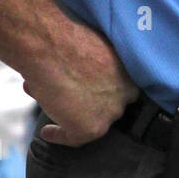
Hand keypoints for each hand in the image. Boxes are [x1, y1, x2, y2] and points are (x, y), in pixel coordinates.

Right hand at [23, 21, 139, 146]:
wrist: (50, 46)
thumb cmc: (67, 38)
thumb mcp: (93, 47)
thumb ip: (96, 63)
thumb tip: (83, 70)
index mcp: (130, 72)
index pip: (122, 89)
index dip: (104, 89)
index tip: (90, 89)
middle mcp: (125, 94)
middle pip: (107, 104)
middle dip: (88, 101)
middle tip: (69, 97)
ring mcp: (109, 113)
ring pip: (90, 120)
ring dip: (71, 115)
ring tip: (51, 105)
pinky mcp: (90, 128)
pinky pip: (74, 138)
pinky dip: (59, 135)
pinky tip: (48, 132)